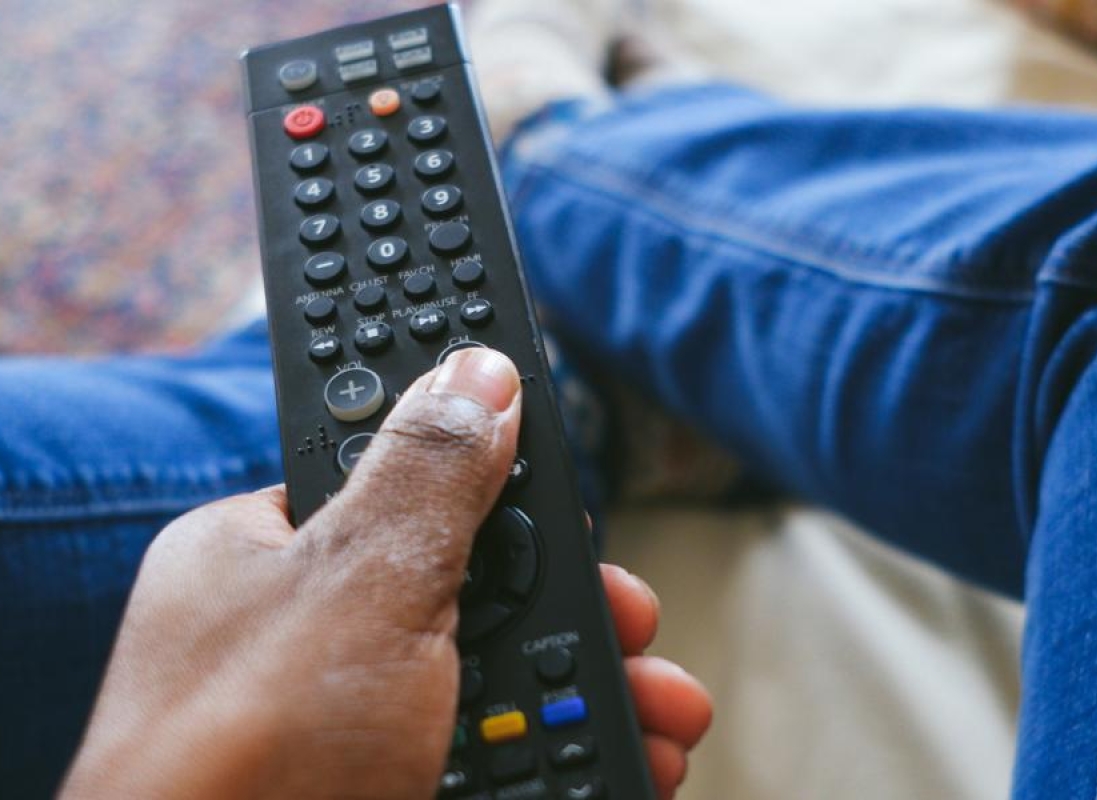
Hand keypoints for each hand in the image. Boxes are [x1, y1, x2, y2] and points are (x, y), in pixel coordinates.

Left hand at [61, 349, 709, 799]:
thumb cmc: (244, 757)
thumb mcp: (358, 584)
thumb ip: (431, 475)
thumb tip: (478, 373)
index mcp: (270, 556)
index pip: (398, 479)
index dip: (491, 473)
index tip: (564, 486)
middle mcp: (310, 639)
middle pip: (476, 589)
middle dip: (576, 606)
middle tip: (634, 616)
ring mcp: (351, 725)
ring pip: (503, 682)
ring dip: (600, 692)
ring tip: (668, 713)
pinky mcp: (394, 787)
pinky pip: (501, 755)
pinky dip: (576, 760)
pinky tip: (636, 763)